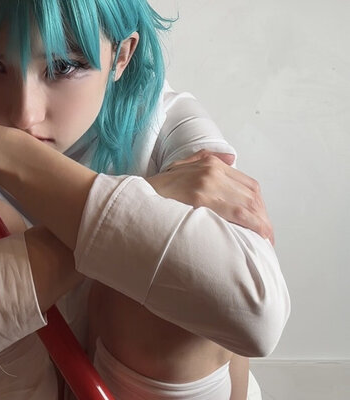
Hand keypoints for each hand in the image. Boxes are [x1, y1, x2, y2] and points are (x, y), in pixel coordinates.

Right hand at [147, 150, 273, 242]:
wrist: (135, 198)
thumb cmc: (158, 190)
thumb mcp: (181, 166)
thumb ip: (206, 159)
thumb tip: (231, 158)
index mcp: (211, 163)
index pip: (248, 184)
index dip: (260, 206)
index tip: (261, 222)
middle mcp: (212, 170)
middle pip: (252, 195)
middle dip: (263, 218)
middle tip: (265, 237)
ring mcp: (207, 184)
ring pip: (248, 205)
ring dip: (261, 224)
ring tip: (264, 241)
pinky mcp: (201, 199)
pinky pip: (237, 213)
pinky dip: (252, 225)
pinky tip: (256, 237)